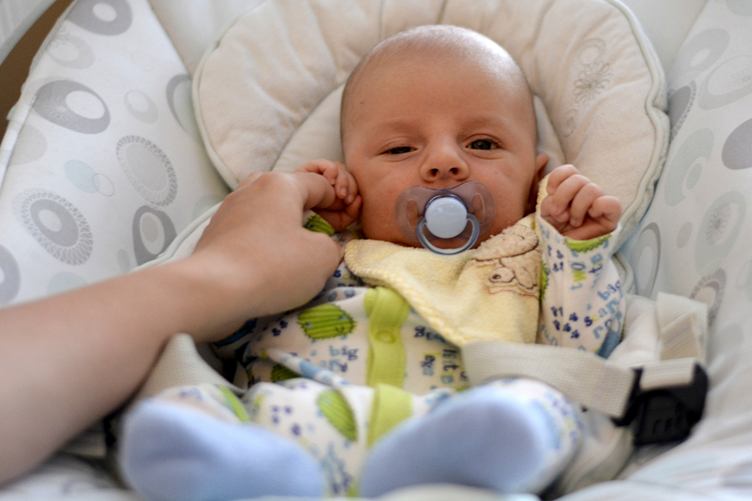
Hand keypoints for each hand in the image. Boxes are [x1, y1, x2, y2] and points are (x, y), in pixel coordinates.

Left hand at [191, 171, 342, 338]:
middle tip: (321, 237)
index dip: (340, 202)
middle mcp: (252, 187)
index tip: (345, 225)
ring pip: (266, 211)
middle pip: (290, 192)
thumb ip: (333, 245)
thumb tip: (326, 245)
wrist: (213, 290)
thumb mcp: (323, 257)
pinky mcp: (214, 232)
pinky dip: (262, 241)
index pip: (320, 183)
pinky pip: (248, 230)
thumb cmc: (274, 267)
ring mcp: (229, 208)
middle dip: (309, 211)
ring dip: (284, 227)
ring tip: (294, 253)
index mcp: (281, 183)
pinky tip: (267, 264)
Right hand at [299, 159, 361, 230]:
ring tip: (339, 195)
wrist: (297, 220)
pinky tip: (330, 183)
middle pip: (348, 174)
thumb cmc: (317, 221)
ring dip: (345, 181)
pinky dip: (333, 171)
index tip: (350, 202)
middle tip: (346, 199)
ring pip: (340, 168)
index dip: (355, 191)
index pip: (351, 184)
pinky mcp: (309, 168)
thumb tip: (360, 198)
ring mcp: (317, 174)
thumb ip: (353, 211)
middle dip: (352, 186)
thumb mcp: (340, 221)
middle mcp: (325, 181)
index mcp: (333, 192)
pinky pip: (328, 164)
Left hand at [540, 164, 621, 239]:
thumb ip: (550, 199)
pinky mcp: (612, 217)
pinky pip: (612, 202)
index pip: (569, 170)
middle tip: (560, 215)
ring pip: (592, 188)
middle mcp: (588, 193)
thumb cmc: (557, 233)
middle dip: (563, 196)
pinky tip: (591, 216)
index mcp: (573, 189)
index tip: (550, 193)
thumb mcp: (546, 213)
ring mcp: (601, 204)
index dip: (557, 178)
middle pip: (578, 178)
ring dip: (577, 207)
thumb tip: (555, 193)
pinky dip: (599, 207)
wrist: (564, 255)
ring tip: (574, 221)